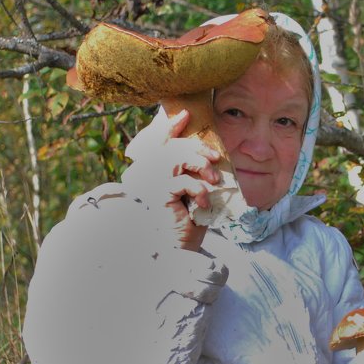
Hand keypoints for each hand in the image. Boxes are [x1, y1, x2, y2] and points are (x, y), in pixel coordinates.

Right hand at [123, 108, 222, 250]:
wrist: (179, 250)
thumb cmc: (188, 224)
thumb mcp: (195, 193)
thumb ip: (195, 174)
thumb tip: (210, 157)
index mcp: (156, 174)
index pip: (161, 143)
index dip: (171, 126)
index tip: (186, 113)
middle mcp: (148, 176)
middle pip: (172, 147)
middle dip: (197, 148)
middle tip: (215, 158)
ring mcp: (151, 185)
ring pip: (175, 158)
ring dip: (199, 165)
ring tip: (214, 181)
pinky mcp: (159, 195)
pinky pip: (181, 180)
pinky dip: (198, 189)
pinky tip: (203, 203)